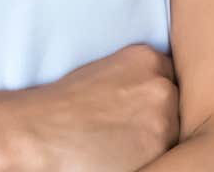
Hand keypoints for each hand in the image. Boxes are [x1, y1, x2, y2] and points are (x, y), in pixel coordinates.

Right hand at [11, 42, 179, 171]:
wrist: (37, 131)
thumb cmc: (62, 106)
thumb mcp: (104, 72)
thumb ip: (136, 79)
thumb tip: (159, 99)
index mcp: (146, 58)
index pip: (169, 78)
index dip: (153, 97)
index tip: (138, 108)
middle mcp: (162, 84)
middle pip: (176, 105)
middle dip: (158, 117)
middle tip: (126, 127)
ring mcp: (164, 117)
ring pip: (174, 132)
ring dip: (156, 139)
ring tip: (121, 142)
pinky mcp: (159, 148)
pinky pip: (165, 155)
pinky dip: (148, 157)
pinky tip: (123, 153)